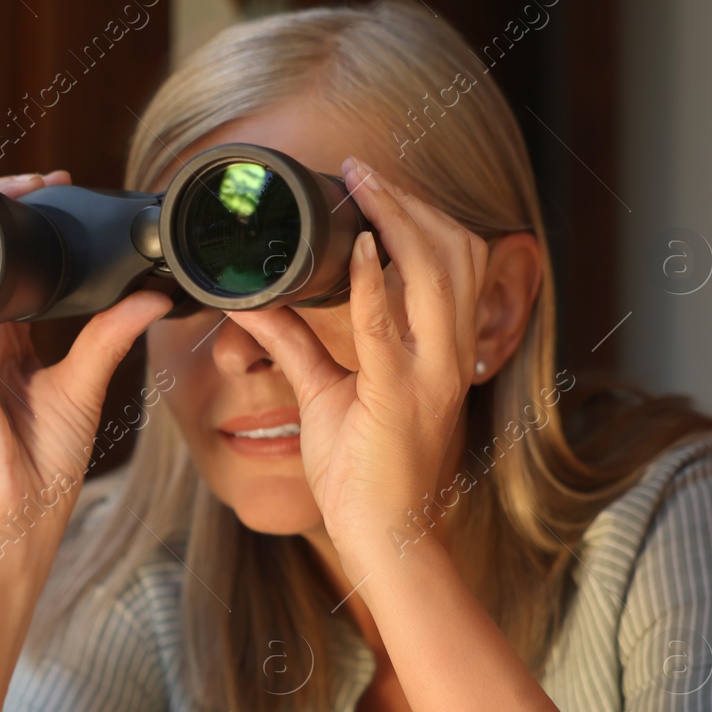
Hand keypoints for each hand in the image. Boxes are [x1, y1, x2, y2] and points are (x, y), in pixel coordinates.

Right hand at [0, 170, 172, 545]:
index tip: (54, 195)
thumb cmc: (42, 466)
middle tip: (36, 182)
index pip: (6, 273)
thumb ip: (108, 337)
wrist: (19, 518)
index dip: (25, 231)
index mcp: (1, 346)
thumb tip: (149, 297)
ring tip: (8, 192)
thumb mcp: (84, 386)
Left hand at [227, 156, 487, 579]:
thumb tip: (254, 303)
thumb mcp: (327, 395)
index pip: (455, 261)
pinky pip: (392, 326)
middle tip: (365, 170)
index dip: (422, 214)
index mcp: (442, 352)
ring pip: (439, 272)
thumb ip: (294, 345)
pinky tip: (363, 247)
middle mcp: (450, 356)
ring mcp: (432, 375)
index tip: (376, 183)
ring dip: (399, 220)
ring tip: (363, 185)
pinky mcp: (401, 398)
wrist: (386, 540)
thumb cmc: (366, 475)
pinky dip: (379, 281)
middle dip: (413, 201)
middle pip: (456, 250)